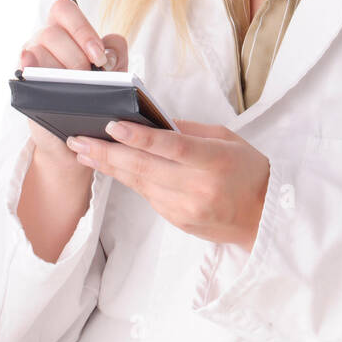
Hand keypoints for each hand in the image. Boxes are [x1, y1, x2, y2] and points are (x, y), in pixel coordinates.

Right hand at [18, 0, 127, 167]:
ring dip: (60, 71)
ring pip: (39, 50)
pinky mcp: (23, 80)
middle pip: (52, 32)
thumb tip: (105, 54)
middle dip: (76, 57)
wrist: (82, 131)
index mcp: (67, 30)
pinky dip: (35, 69)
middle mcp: (45, 39)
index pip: (65, 10)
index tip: (98, 57)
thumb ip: (116, 54)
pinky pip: (26, 66)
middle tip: (88, 77)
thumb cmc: (99, 95)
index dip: (82, 30)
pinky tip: (46, 80)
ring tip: (73, 88)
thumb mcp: (115, 72)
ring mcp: (30, 58)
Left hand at [64, 119, 270, 253]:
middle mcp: (198, 188)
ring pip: (139, 184)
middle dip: (107, 153)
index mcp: (214, 161)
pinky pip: (148, 196)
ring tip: (83, 151)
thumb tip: (150, 120)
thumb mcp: (227, 139)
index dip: (140, 137)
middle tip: (78, 140)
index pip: (171, 147)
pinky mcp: (177, 221)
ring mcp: (185, 209)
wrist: (263, 217)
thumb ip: (188, 130)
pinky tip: (112, 166)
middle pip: (144, 168)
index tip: (112, 125)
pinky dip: (130, 179)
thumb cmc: (248, 170)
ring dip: (109, 167)